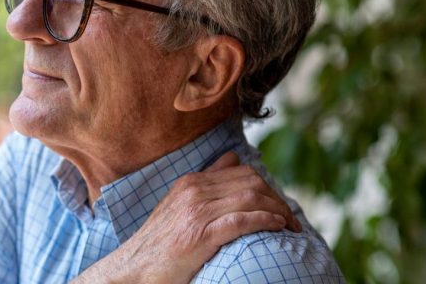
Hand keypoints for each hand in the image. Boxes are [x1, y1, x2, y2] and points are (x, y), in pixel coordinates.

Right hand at [72, 151, 300, 283]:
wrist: (133, 268)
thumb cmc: (159, 243)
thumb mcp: (179, 205)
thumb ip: (205, 182)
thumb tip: (231, 159)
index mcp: (191, 182)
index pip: (242, 172)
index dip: (268, 187)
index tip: (279, 206)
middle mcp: (194, 191)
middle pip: (252, 182)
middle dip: (278, 199)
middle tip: (291, 220)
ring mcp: (197, 212)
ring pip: (251, 198)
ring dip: (278, 211)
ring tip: (290, 227)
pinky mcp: (200, 235)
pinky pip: (242, 220)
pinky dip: (265, 221)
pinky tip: (277, 228)